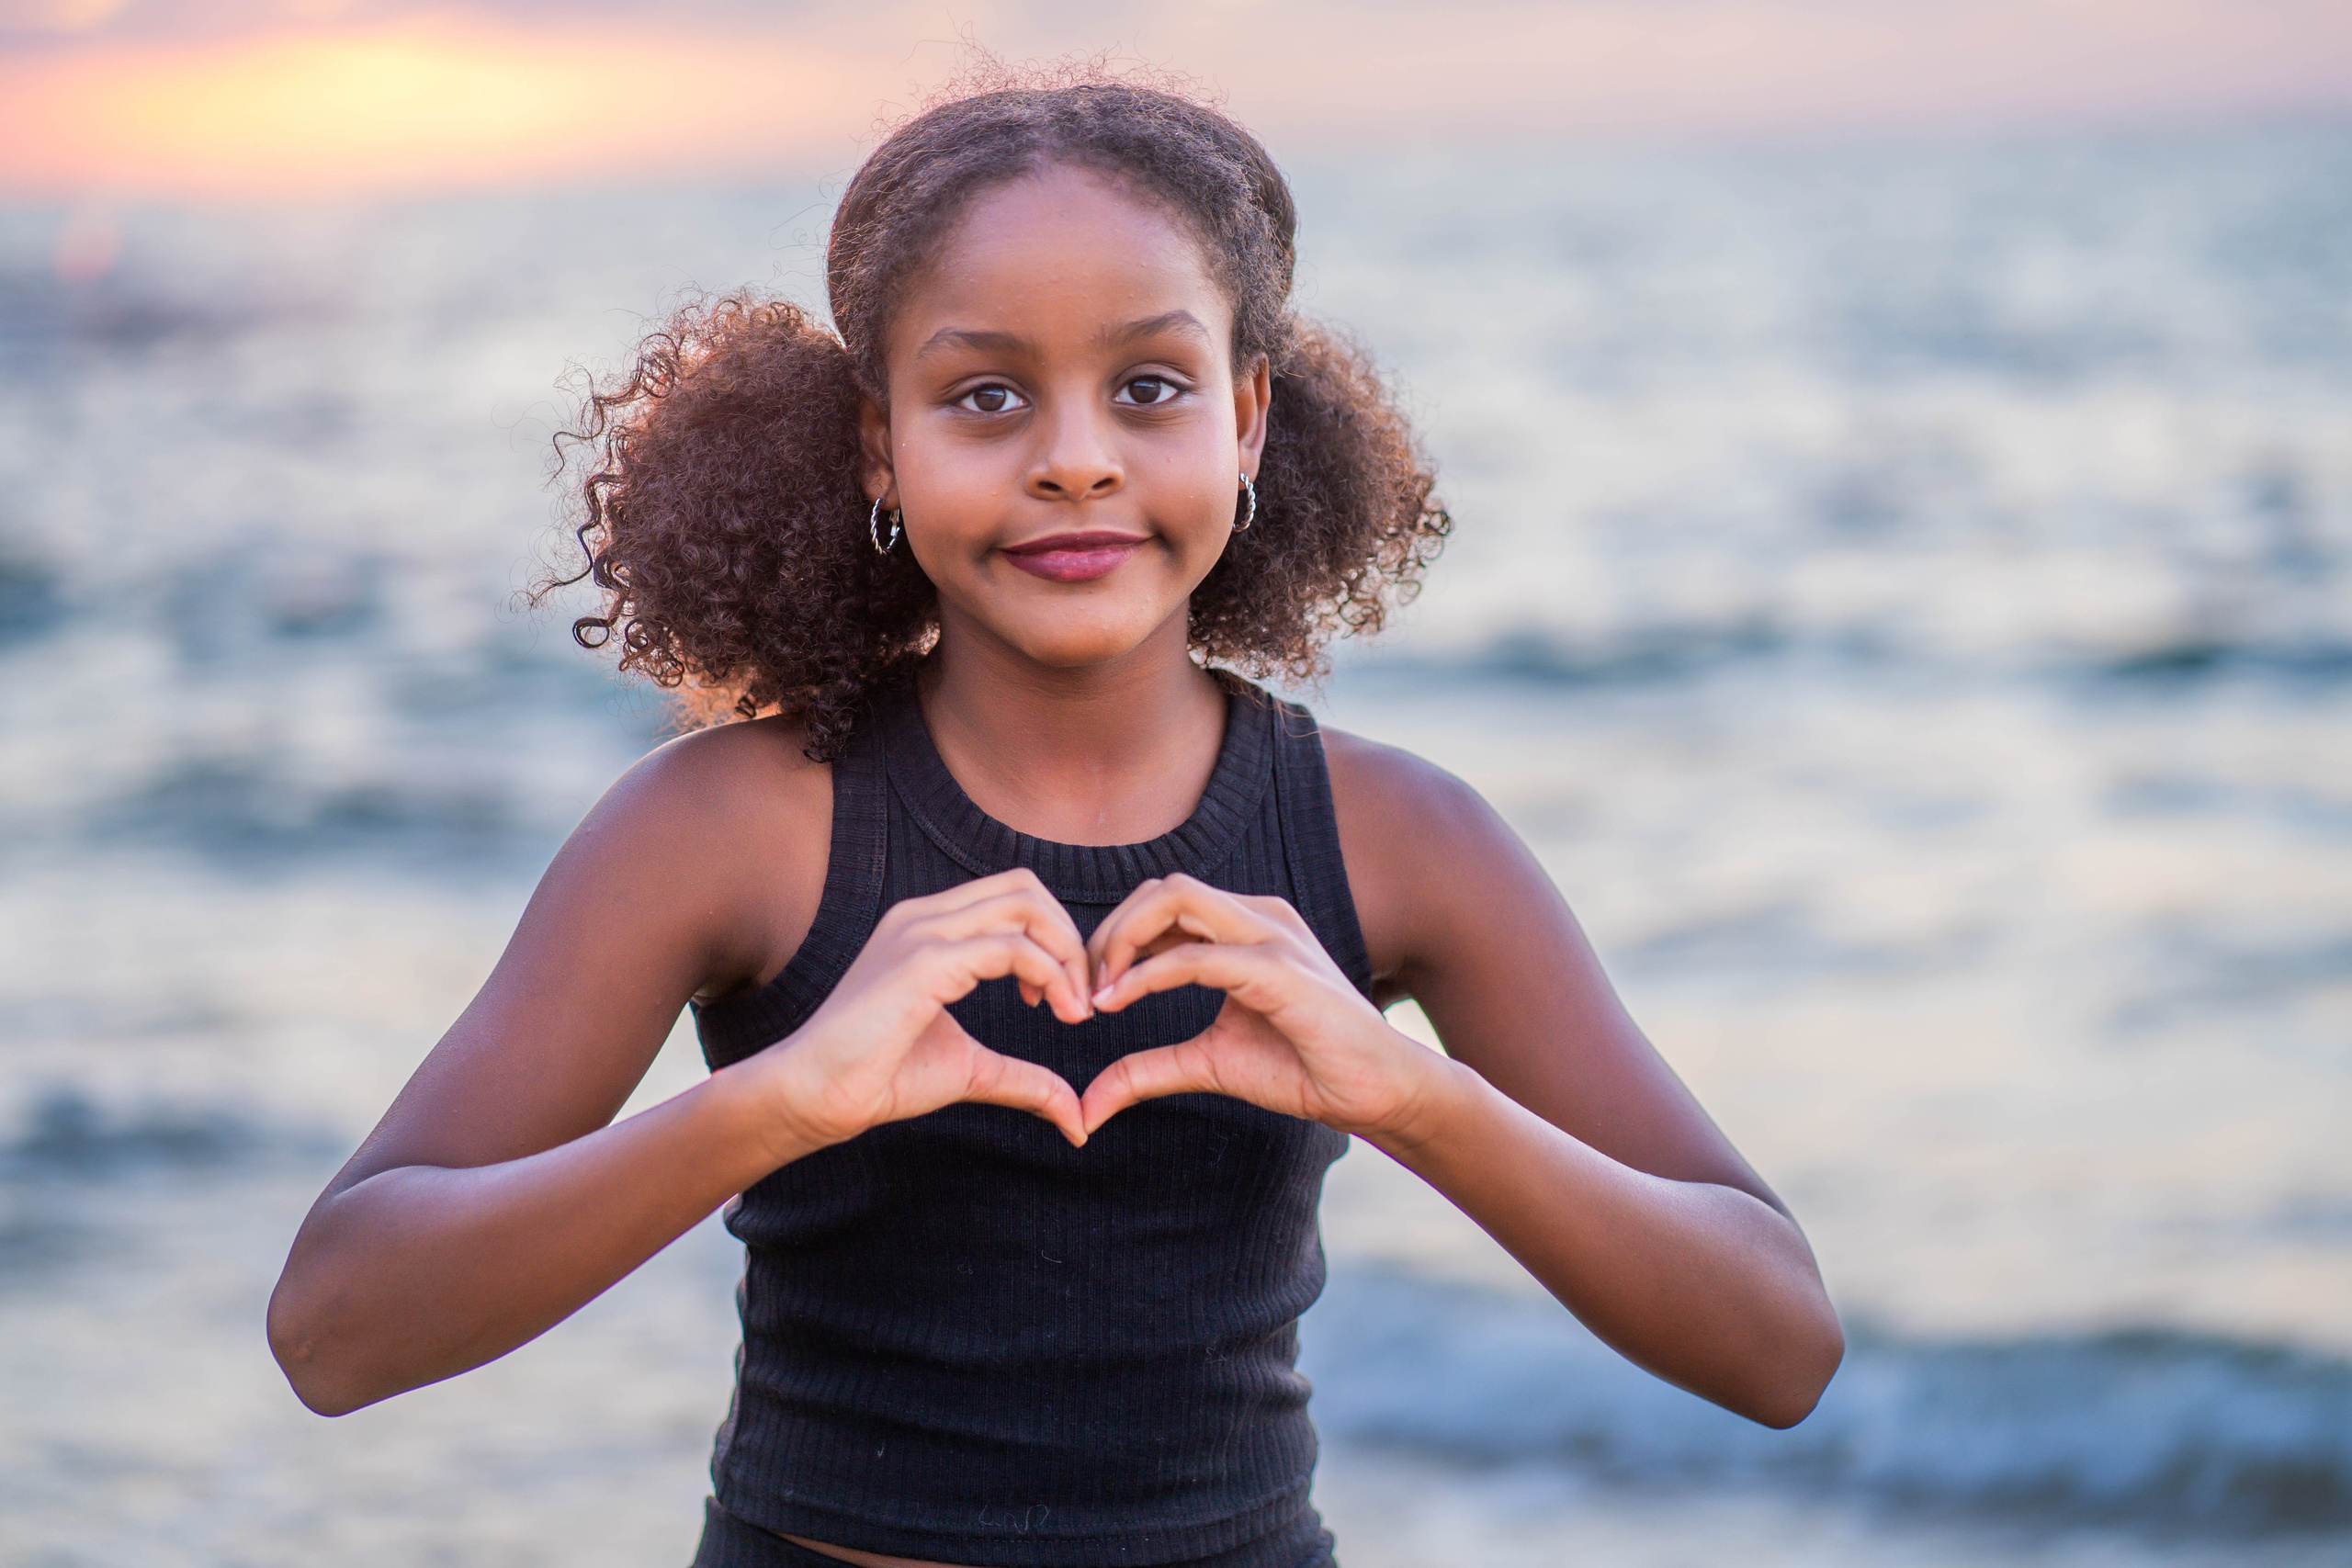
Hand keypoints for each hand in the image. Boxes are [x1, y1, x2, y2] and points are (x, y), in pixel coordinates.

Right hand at [737, 869, 1093, 1155]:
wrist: (817, 1095)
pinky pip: (1011, 947)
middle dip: (1069, 939)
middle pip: (1026, 888)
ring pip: (1024, 906)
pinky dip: (1050, 974)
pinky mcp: (924, 963)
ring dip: (1066, 954)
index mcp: (928, 926)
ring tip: (1072, 1010)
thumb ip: (1025, 1079)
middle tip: (1078, 999)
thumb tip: (1077, 1120)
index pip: (1014, 895)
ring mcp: (922, 933)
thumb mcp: (971, 1069)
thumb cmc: (882, 1076)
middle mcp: (924, 917)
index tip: (1061, 999)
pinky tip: (1055, 1013)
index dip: (1054, 938)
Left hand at [1079, 874, 1447, 1139]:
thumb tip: (1087, 1105)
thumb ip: (1147, 1070)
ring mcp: (1271, 936)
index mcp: (1244, 928)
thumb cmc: (1302, 1068)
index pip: (1162, 902)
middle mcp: (1257, 917)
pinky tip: (1118, 1002)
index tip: (1085, 991)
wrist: (1373, 1092)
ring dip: (1122, 940)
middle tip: (1082, 988)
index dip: (1114, 938)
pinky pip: (1198, 955)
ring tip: (1098, 993)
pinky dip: (1148, 974)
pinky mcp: (1279, 970)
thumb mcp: (1207, 1064)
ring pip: (1175, 899)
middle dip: (1110, 931)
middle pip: (1161, 889)